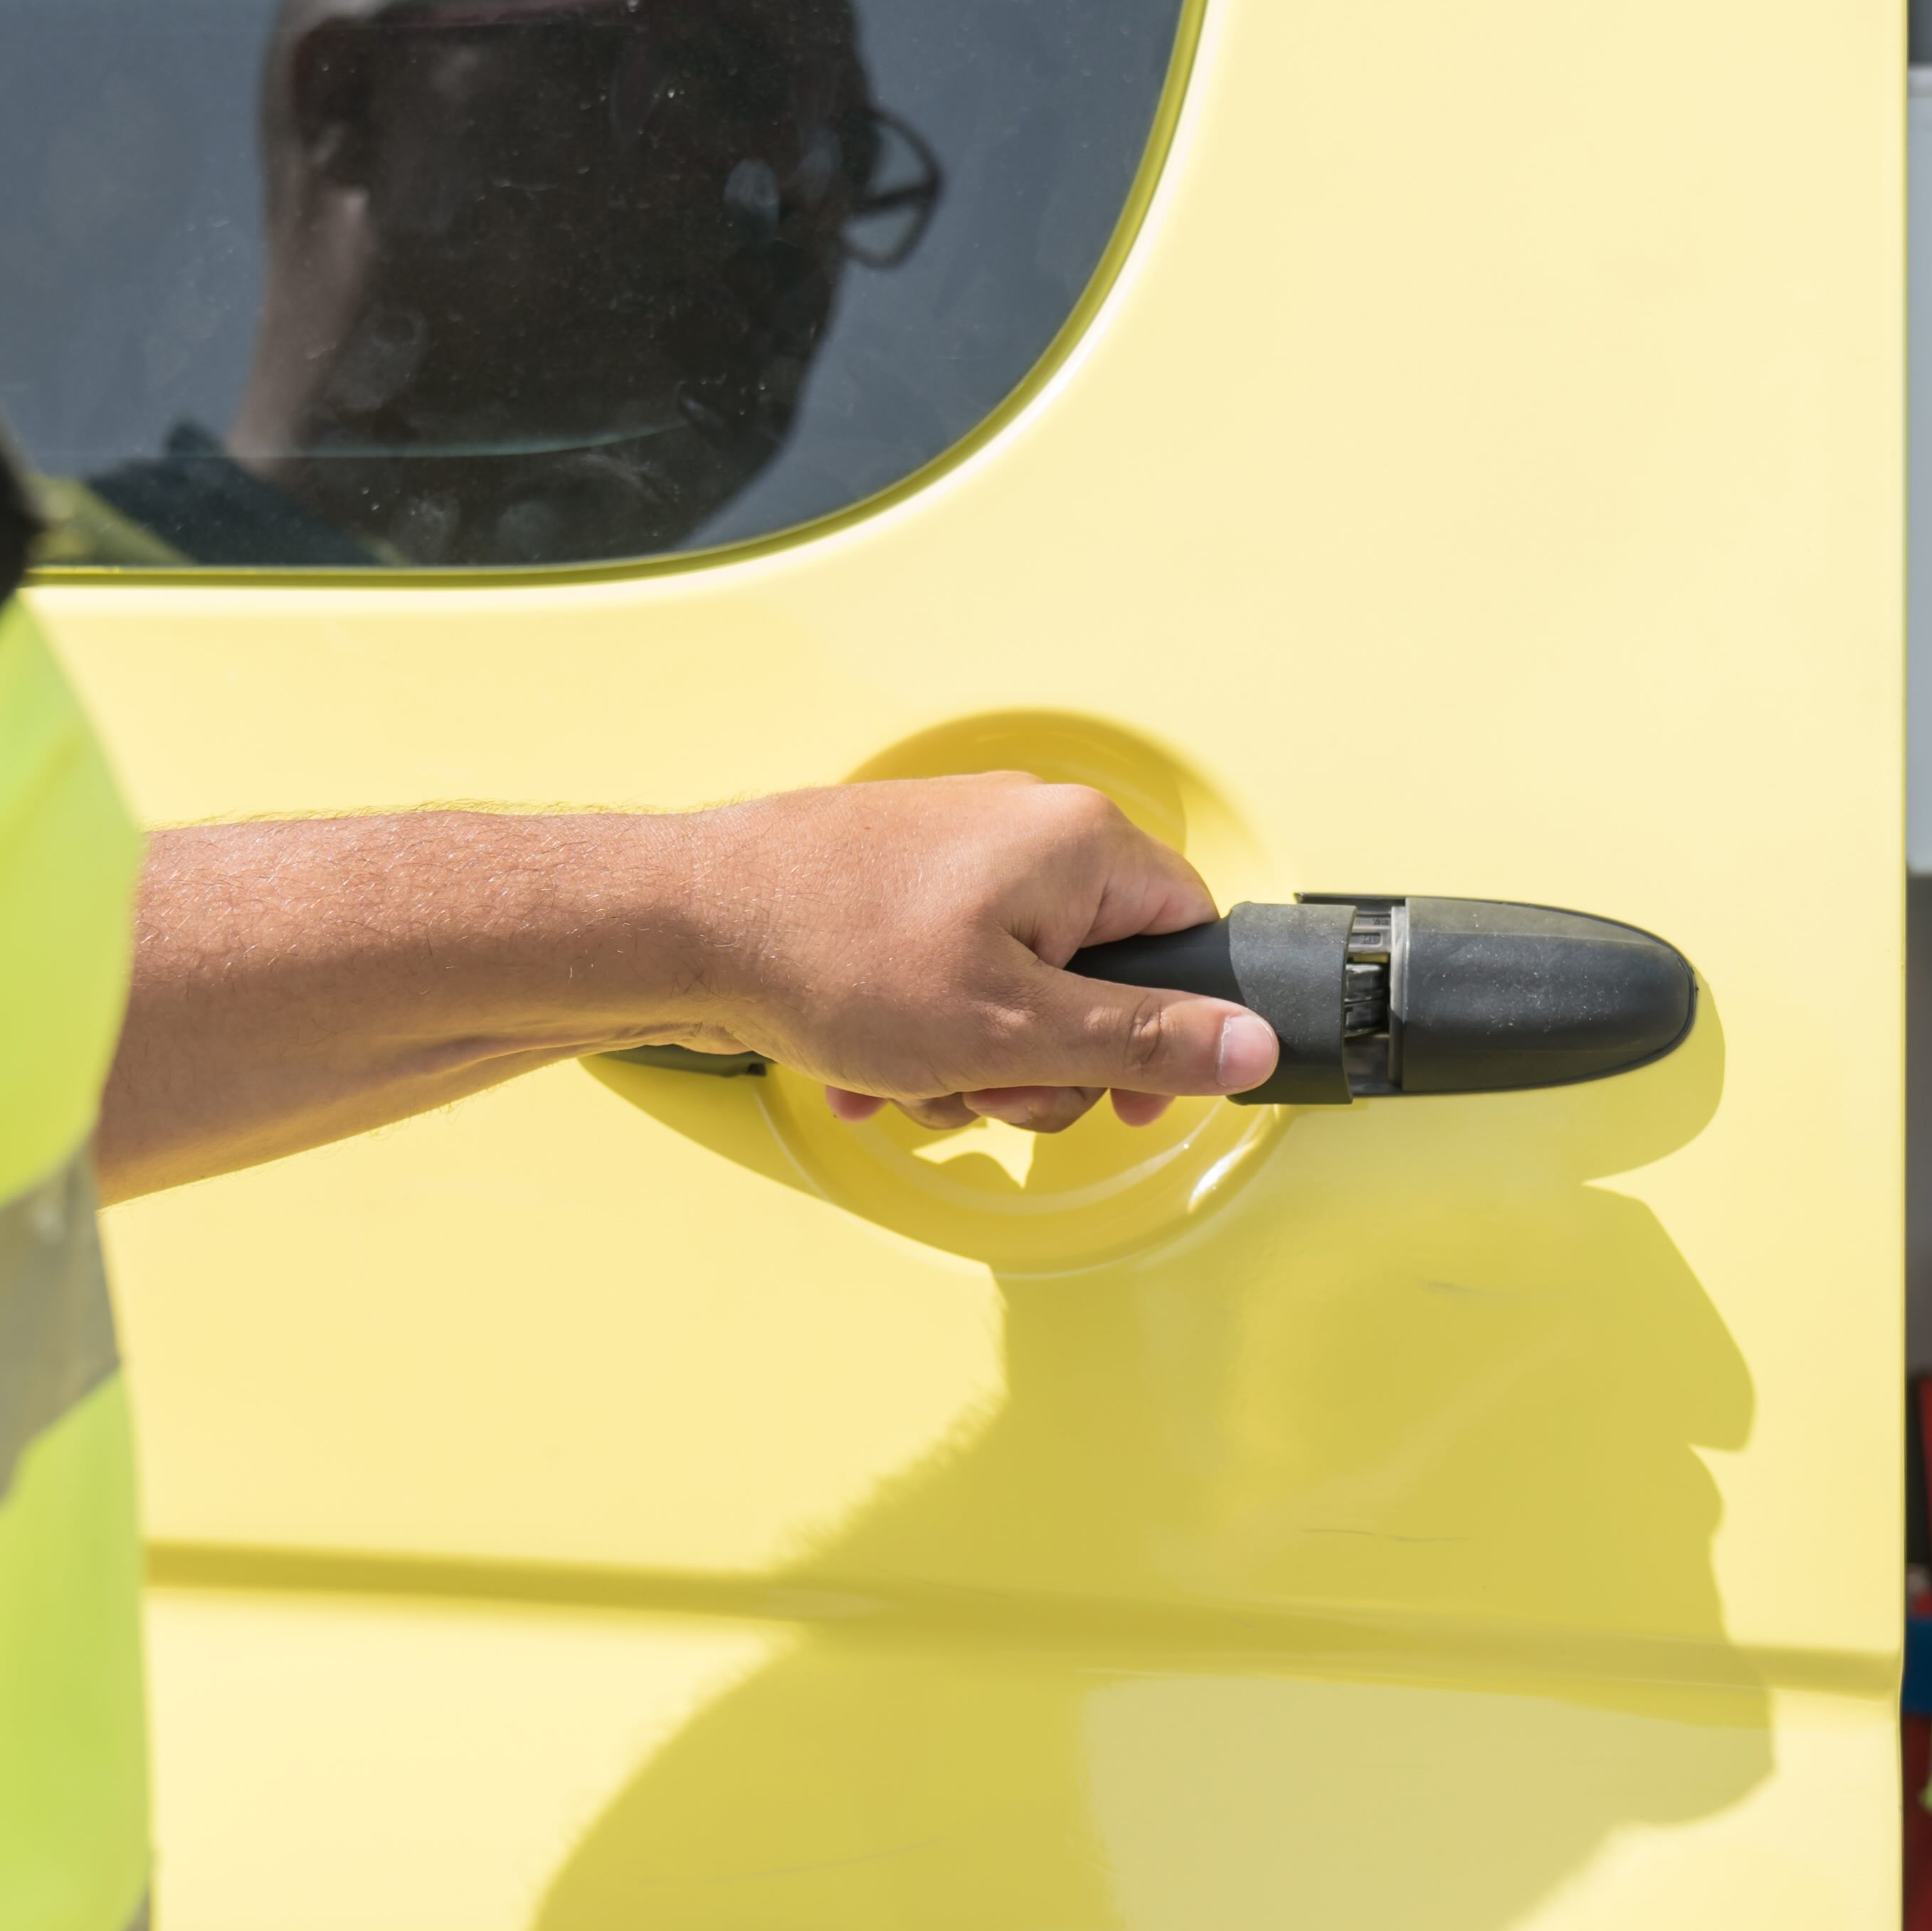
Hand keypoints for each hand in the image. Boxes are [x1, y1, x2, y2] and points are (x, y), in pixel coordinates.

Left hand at [672, 775, 1279, 1130]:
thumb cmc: (834, 955)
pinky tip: (866, 1070)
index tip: (1127, 1101)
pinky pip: (949, 979)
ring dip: (970, 1064)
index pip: (1188, 936)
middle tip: (981, 1090)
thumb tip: (1251, 1047)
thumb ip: (1141, 1043)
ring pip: (1017, 993)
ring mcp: (957, 854)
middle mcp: (1026, 829)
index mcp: (1079, 842)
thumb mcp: (1014, 1030)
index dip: (1170, 1035)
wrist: (680, 925)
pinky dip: (918, 1037)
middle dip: (1041, 1065)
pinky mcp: (896, 884)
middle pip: (1098, 978)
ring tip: (904, 1076)